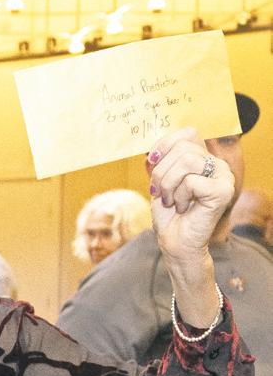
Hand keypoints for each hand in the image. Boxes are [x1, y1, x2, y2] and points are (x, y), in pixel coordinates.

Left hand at [148, 128, 234, 256]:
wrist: (175, 241)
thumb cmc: (168, 214)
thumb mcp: (160, 181)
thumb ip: (162, 161)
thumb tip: (152, 148)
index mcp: (204, 159)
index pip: (187, 134)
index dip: (164, 144)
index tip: (152, 162)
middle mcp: (217, 165)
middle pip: (183, 148)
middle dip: (161, 171)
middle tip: (160, 192)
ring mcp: (223, 177)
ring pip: (186, 162)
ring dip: (168, 184)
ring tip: (171, 200)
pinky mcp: (223, 190)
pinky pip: (191, 181)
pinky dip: (179, 196)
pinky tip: (184, 208)